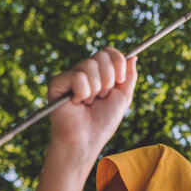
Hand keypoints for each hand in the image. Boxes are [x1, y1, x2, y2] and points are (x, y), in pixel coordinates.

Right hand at [47, 47, 137, 164]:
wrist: (88, 139)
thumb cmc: (104, 121)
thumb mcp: (123, 97)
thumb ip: (129, 76)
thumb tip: (133, 56)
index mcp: (99, 72)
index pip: (108, 52)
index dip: (118, 63)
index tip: (120, 81)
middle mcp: (84, 71)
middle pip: (101, 56)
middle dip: (108, 80)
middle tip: (101, 97)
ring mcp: (70, 76)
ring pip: (90, 66)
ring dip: (96, 89)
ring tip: (88, 102)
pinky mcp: (57, 83)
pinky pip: (78, 77)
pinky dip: (83, 93)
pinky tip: (77, 103)